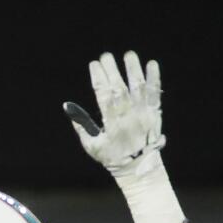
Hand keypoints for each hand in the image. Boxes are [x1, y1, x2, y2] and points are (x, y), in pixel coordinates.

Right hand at [63, 51, 164, 177]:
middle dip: (112, 71)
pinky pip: (155, 93)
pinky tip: (151, 64)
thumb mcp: (91, 146)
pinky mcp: (155, 113)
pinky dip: (154, 78)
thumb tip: (67, 107)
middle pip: (120, 89)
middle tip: (105, 55)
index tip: (94, 65)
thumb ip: (80, 126)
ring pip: (138, 88)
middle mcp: (129, 117)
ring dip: (133, 70)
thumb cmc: (112, 157)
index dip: (99, 79)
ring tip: (128, 54)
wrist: (139, 167)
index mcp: (113, 124)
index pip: (104, 96)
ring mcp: (144, 114)